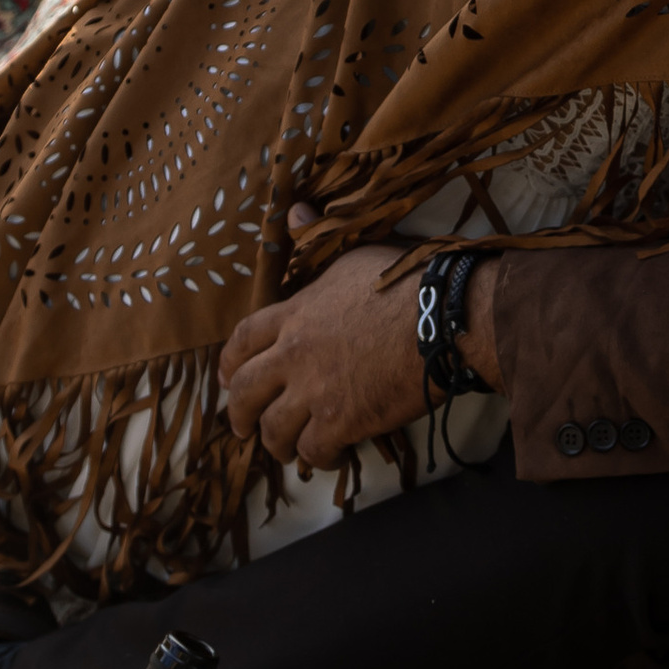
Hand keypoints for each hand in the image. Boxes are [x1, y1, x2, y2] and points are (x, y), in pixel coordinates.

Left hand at [220, 208, 497, 468]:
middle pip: (245, 392)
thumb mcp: (355, 253)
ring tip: (288, 451)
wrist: (440, 317)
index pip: (243, 339)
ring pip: (273, 430)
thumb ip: (318, 240)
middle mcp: (294, 354)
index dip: (229, 363)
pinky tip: (332, 457)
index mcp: (295, 313)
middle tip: (243, 427)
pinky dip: (318, 458)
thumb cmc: (406, 280)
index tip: (227, 378)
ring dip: (277, 444)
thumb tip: (296, 210)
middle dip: (239, 414)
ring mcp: (315, 390)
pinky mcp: (342, 421)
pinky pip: (314, 451)